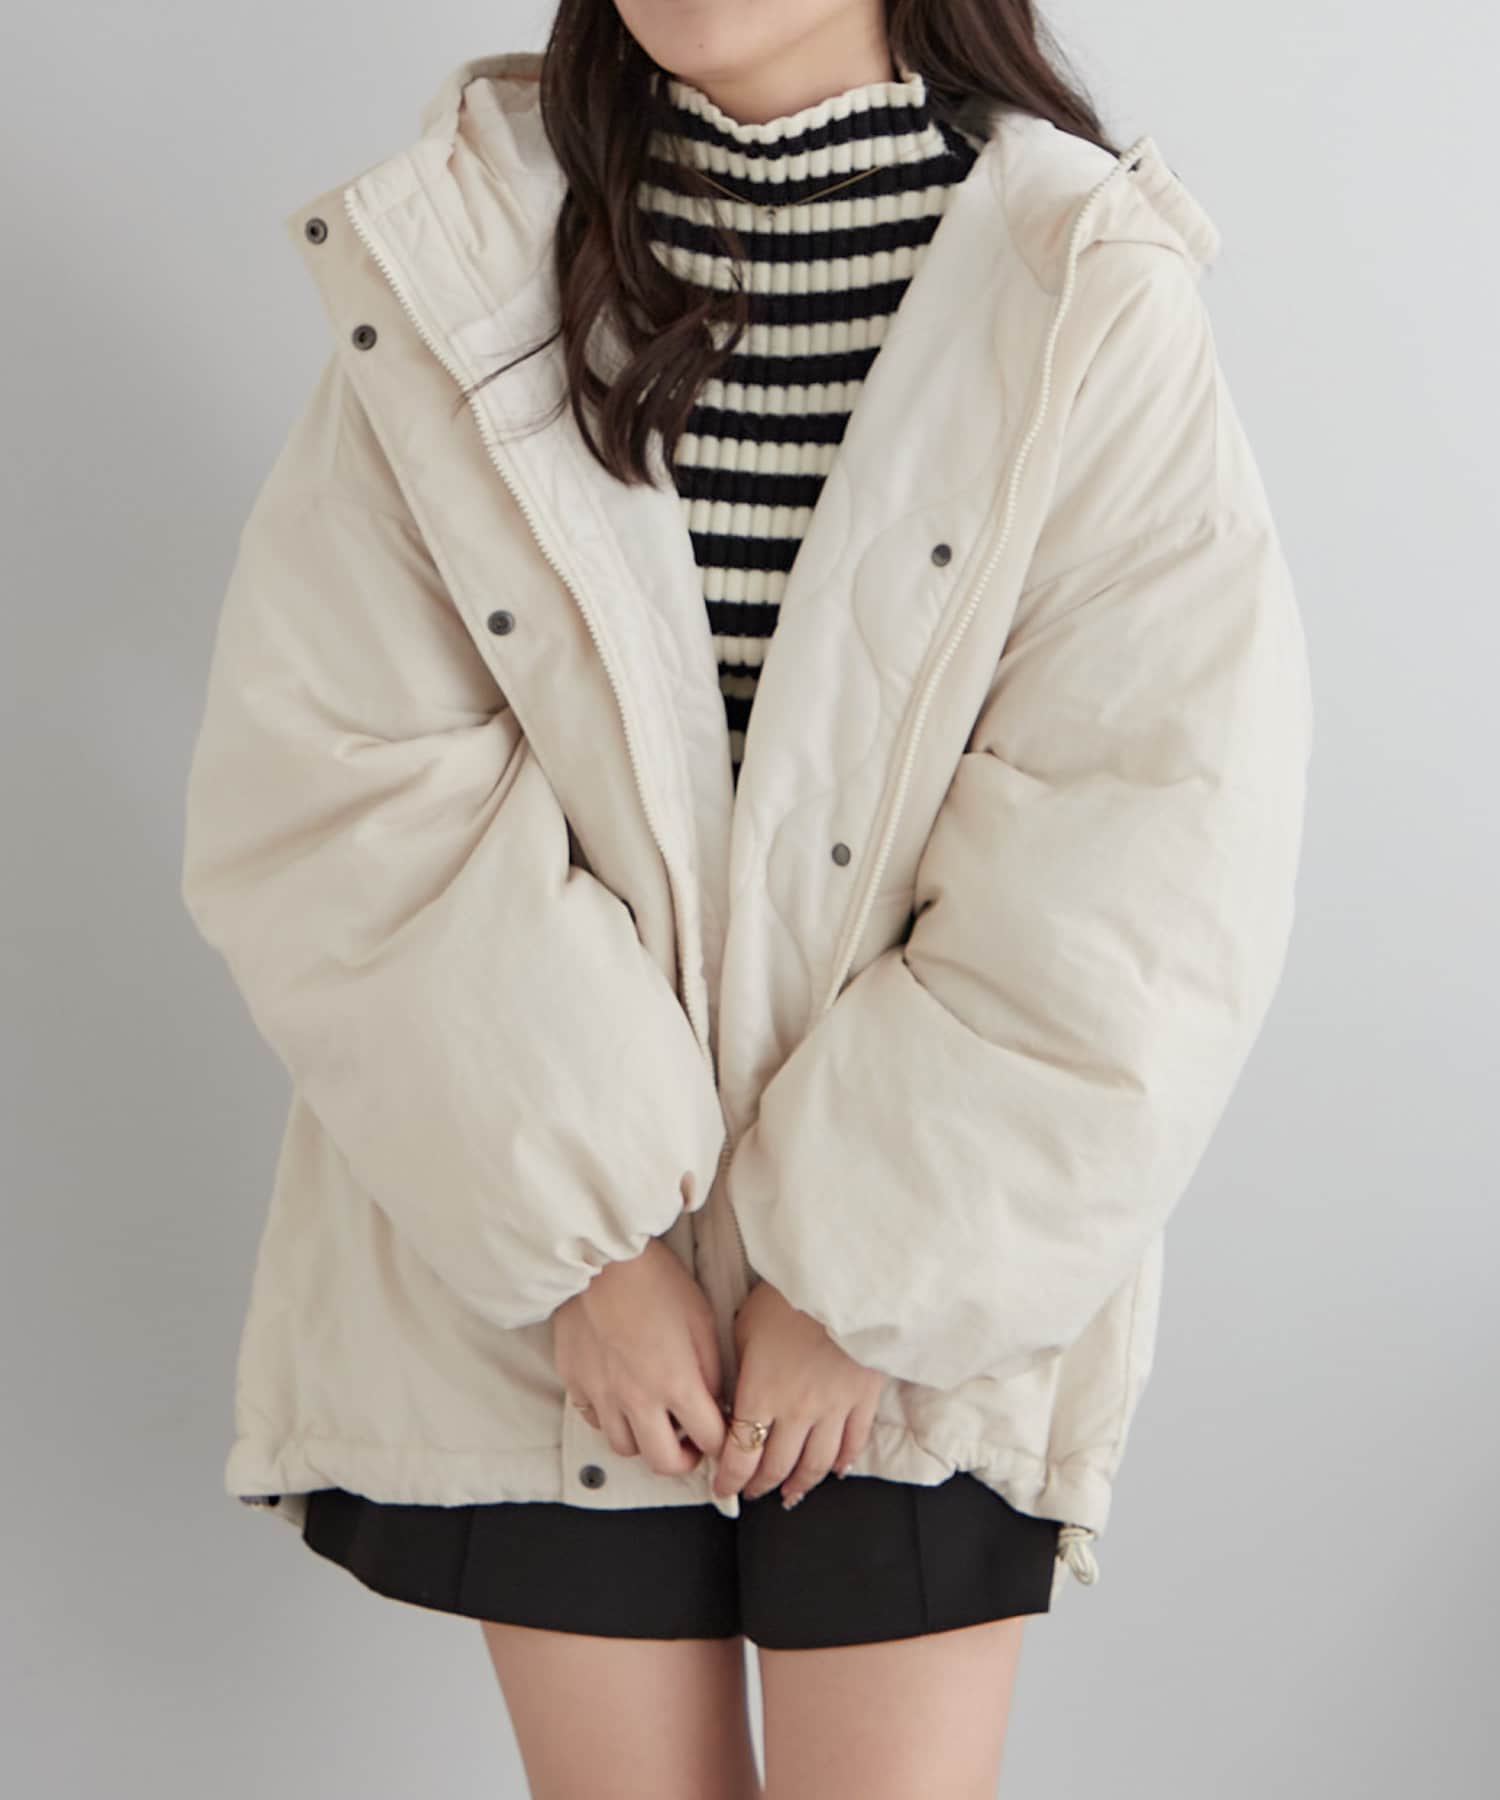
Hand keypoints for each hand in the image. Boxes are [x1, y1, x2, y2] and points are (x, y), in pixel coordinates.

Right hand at [552, 1239, 727, 1475]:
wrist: (599, 1258)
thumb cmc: (655, 1280)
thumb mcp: (701, 1319)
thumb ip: (711, 1368)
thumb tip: (715, 1400)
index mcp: (676, 1383)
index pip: (709, 1439)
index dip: (723, 1441)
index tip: (723, 1434)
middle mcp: (637, 1399)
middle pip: (663, 1462)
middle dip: (684, 1460)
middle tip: (690, 1444)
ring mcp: (602, 1394)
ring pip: (624, 1448)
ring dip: (645, 1441)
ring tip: (655, 1420)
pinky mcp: (575, 1383)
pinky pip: (595, 1421)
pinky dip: (613, 1420)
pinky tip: (622, 1399)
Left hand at [713, 1279, 884, 1508]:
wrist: (843, 1281)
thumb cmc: (789, 1296)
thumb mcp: (746, 1325)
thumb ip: (739, 1366)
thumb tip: (733, 1391)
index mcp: (761, 1394)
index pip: (741, 1455)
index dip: (729, 1479)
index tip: (723, 1488)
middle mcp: (796, 1411)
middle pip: (777, 1466)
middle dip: (759, 1485)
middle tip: (751, 1492)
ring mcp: (834, 1409)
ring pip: (816, 1464)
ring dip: (800, 1485)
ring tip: (789, 1494)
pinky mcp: (863, 1399)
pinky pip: (853, 1442)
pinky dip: (844, 1462)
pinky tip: (835, 1471)